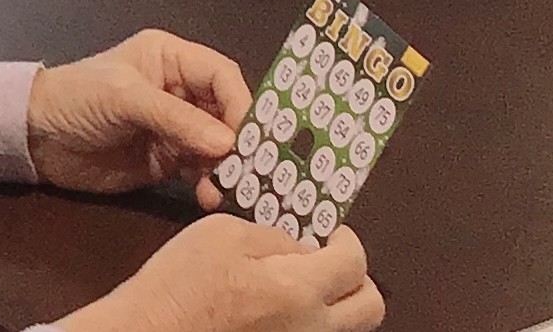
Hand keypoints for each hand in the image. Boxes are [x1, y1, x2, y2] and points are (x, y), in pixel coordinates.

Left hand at [27, 31, 249, 206]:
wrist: (36, 138)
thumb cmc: (77, 99)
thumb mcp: (124, 98)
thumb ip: (176, 119)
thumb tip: (228, 144)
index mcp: (171, 59)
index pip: (222, 76)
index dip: (242, 104)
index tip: (251, 139)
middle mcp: (180, 91)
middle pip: (227, 113)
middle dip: (239, 141)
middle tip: (248, 171)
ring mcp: (176, 128)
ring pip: (219, 146)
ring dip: (227, 168)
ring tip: (222, 189)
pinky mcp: (168, 161)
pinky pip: (202, 170)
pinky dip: (212, 183)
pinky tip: (208, 197)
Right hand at [63, 218, 382, 331]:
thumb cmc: (182, 282)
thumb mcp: (223, 233)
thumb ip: (274, 237)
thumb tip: (302, 248)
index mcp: (299, 291)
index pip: (355, 263)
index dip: (347, 240)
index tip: (330, 231)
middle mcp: (312, 329)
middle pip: (370, 307)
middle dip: (356, 277)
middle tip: (327, 259)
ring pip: (349, 329)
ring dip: (337, 302)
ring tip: (302, 284)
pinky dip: (311, 320)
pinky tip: (279, 307)